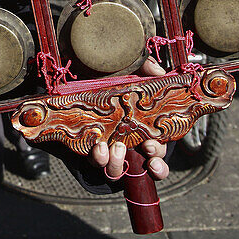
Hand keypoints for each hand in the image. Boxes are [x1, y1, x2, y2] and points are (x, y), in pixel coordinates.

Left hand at [89, 57, 168, 180]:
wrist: (80, 81)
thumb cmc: (110, 82)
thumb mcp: (128, 72)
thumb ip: (145, 69)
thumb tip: (159, 72)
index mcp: (143, 131)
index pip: (158, 151)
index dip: (159, 156)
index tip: (152, 146)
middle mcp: (128, 145)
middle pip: (146, 167)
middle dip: (151, 164)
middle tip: (145, 147)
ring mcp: (108, 149)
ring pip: (118, 170)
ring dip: (118, 163)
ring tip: (114, 147)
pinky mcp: (89, 149)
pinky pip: (96, 162)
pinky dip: (98, 159)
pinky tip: (98, 148)